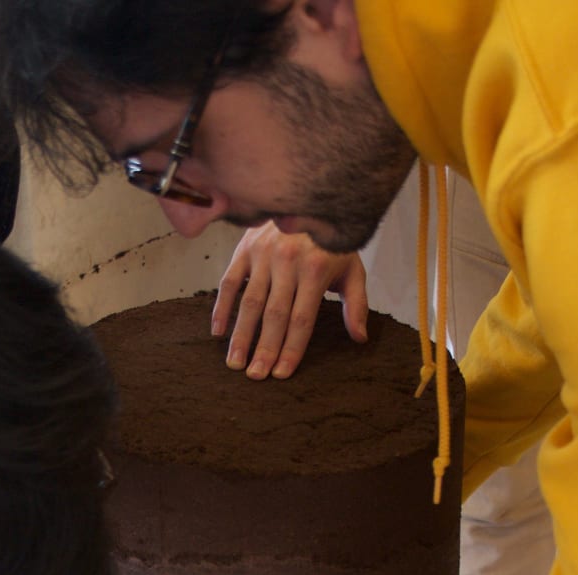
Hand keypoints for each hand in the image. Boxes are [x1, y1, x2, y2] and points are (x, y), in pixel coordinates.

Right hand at [211, 225, 367, 380]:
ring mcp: (263, 254)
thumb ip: (355, 303)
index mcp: (314, 269)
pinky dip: (221, 307)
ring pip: (249, 302)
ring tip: (235, 363)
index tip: (281, 373)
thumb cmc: (332, 240)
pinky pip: (229, 282)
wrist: (312, 195)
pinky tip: (218, 332)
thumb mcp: (351, 267)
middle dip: (264, 348)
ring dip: (241, 335)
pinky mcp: (245, 248)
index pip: (301, 319)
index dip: (291, 348)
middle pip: (274, 315)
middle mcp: (287, 261)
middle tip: (255, 376)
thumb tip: (359, 338)